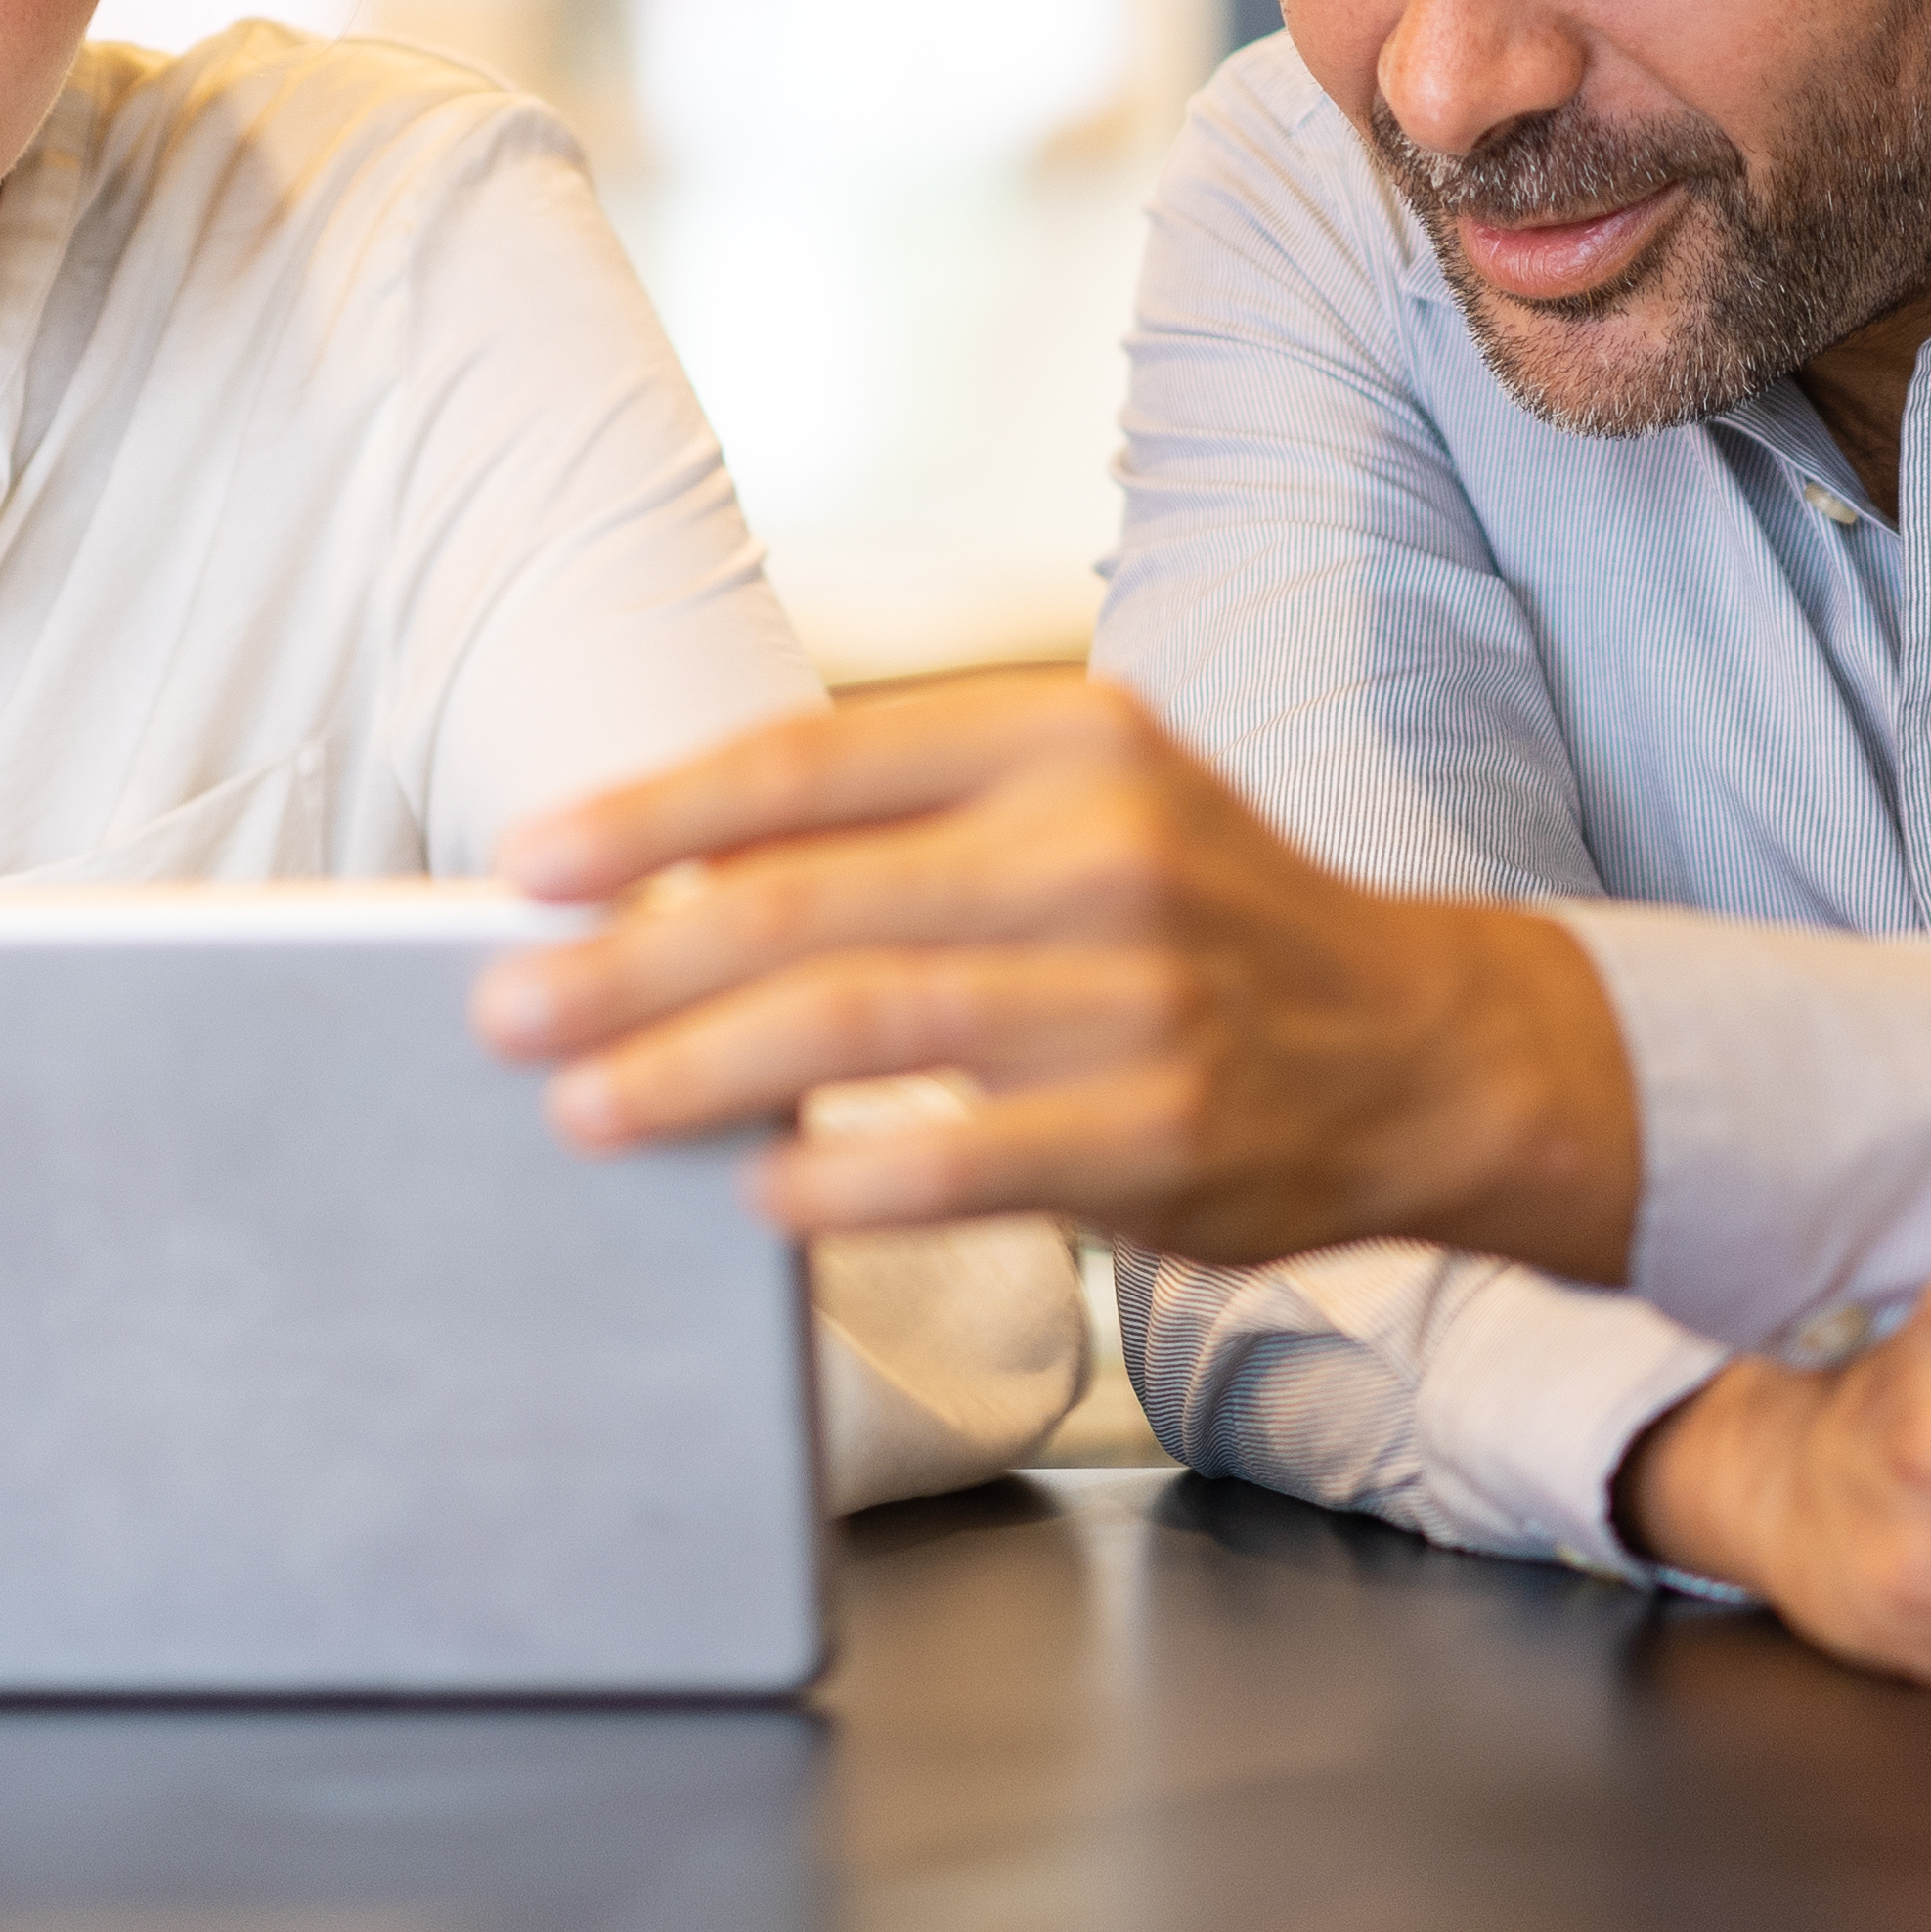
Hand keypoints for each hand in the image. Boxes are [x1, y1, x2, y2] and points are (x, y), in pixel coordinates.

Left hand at [477, 672, 1641, 1273]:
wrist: (1426, 1043)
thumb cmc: (1202, 924)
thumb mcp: (1080, 810)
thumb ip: (906, 830)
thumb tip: (673, 878)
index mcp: (1061, 737)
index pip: (812, 759)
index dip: (653, 815)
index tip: (527, 865)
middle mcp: (1102, 845)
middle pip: (813, 900)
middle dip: (632, 962)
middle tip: (503, 1006)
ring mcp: (1140, 992)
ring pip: (866, 1024)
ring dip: (698, 1070)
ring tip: (582, 1104)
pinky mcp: (1167, 1129)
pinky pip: (967, 1155)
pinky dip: (845, 1177)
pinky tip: (755, 1194)